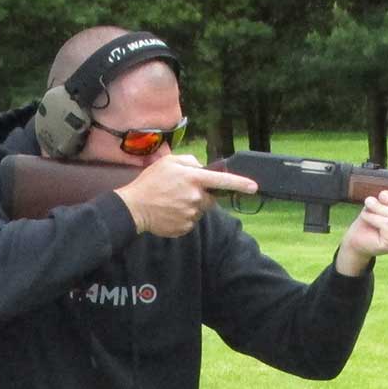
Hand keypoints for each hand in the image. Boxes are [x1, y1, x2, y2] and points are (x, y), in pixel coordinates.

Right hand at [115, 154, 257, 236]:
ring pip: (200, 210)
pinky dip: (183, 217)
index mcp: (193, 179)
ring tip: (171, 202)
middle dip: (201, 195)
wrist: (133, 208)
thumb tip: (202, 168)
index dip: (240, 183)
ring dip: (191, 206)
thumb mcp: (168, 162)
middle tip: (180, 192)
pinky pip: (191, 222)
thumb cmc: (150, 182)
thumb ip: (189, 161)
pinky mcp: (185, 227)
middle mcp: (196, 197)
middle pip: (210, 198)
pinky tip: (169, 212)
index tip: (254, 187)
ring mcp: (191, 214)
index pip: (222, 180)